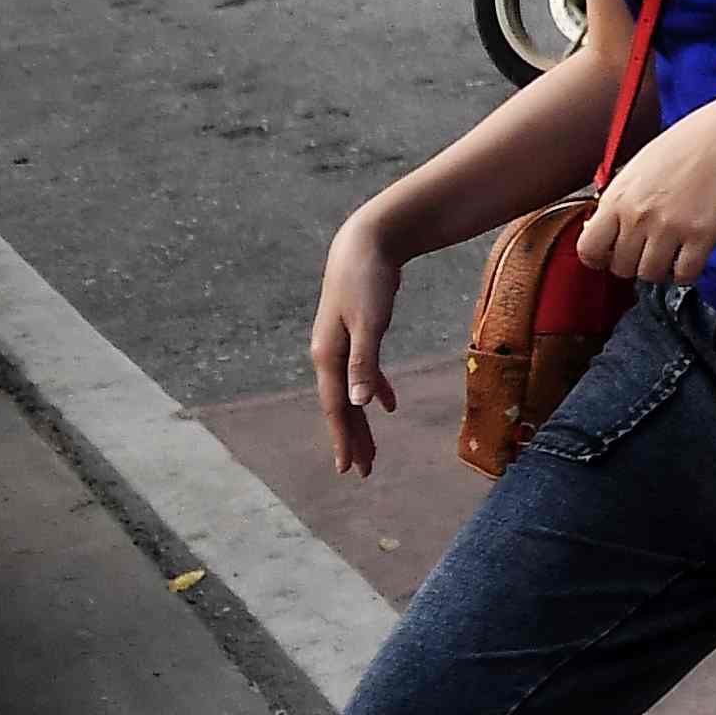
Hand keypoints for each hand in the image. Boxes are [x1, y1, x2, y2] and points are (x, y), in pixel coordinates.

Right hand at [310, 210, 403, 476]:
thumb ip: (365, 362)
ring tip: (371, 450)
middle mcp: (328, 354)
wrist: (365, 243)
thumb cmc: (368, 280)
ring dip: (361, 420)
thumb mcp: (370, 322)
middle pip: (340, 405)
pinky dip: (374, 389)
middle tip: (362, 471)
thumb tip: (359, 403)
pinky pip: (362, 371)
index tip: (349, 468)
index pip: (335, 407)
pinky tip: (387, 406)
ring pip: (349, 391)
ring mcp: (340, 344)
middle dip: (351, 438)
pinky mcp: (354, 333)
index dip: (343, 439)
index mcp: (328, 355)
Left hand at [574, 94, 715, 289]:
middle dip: (632, 264)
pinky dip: (686, 273)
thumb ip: (617, 201)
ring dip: (659, 270)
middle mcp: (638, 216)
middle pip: (621, 267)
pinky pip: (685, 274)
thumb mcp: (636, 169)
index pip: (588, 249)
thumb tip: (602, 228)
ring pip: (650, 275)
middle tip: (646, 253)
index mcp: (617, 198)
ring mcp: (670, 228)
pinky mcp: (702, 236)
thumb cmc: (684, 147)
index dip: (597, 259)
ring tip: (670, 255)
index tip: (609, 257)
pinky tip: (690, 258)